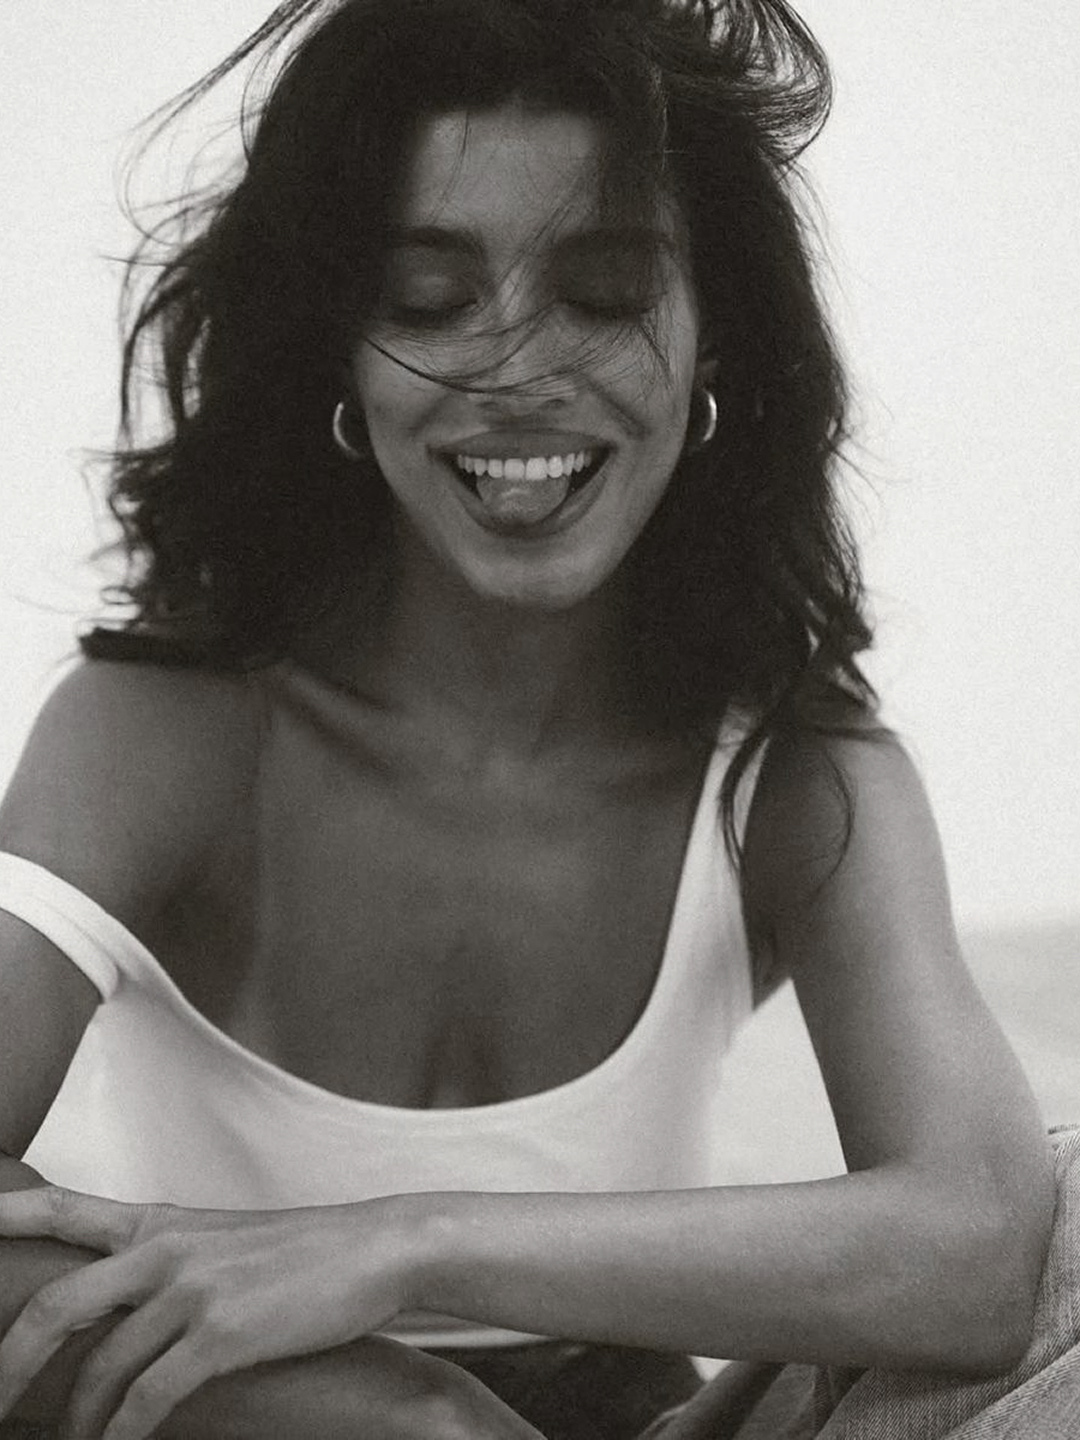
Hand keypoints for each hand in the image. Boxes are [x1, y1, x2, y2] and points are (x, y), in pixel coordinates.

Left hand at [0, 1185, 418, 1439]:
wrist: (375, 1248)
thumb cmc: (303, 1252)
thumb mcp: (221, 1242)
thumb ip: (164, 1263)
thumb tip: (122, 1306)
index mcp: (160, 1222)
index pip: (61, 1207)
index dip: (7, 1215)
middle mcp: (165, 1247)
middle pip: (56, 1306)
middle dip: (10, 1365)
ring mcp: (192, 1288)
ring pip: (99, 1367)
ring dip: (76, 1422)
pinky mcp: (222, 1333)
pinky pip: (147, 1398)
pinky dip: (123, 1436)